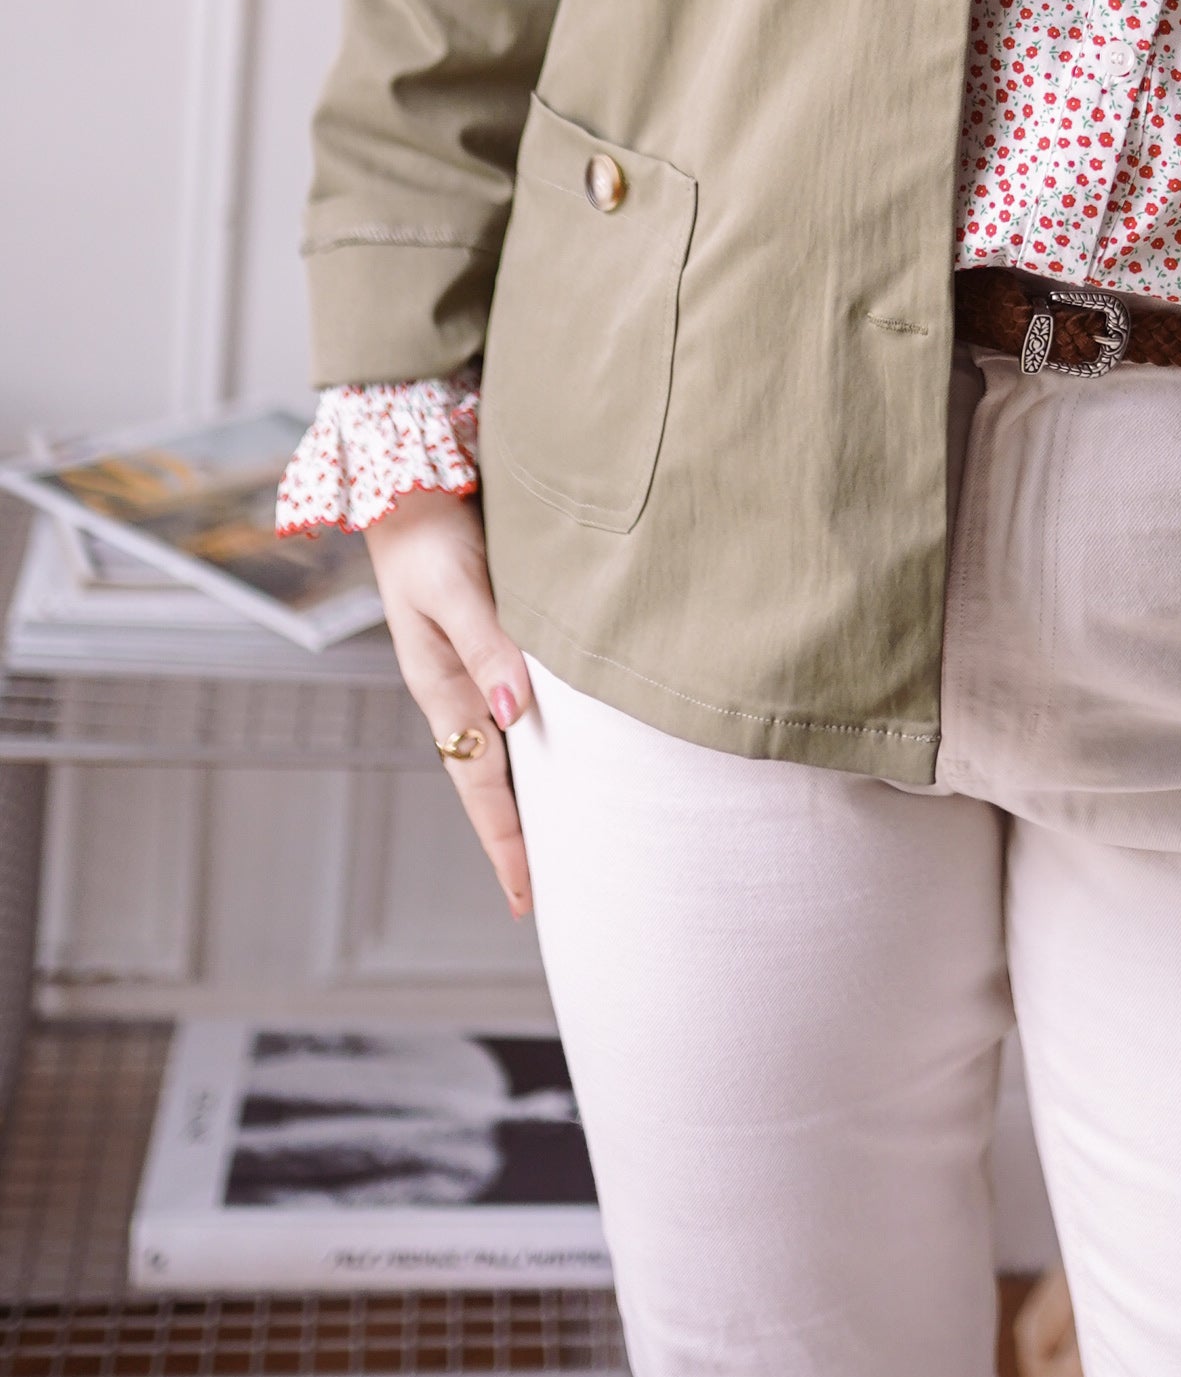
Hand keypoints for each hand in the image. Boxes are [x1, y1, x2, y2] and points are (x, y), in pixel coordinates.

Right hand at [367, 488, 533, 916]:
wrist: (410, 479)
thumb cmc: (428, 530)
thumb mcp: (454, 586)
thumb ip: (487, 644)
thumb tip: (513, 715)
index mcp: (441, 686)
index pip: (480, 783)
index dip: (504, 840)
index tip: (525, 897)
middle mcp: (458, 687)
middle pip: (493, 780)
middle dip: (521, 837)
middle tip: (560, 892)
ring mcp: (474, 667)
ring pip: (508, 748)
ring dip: (535, 792)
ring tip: (574, 838)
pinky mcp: (493, 640)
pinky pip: (519, 707)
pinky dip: (542, 741)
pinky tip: (570, 751)